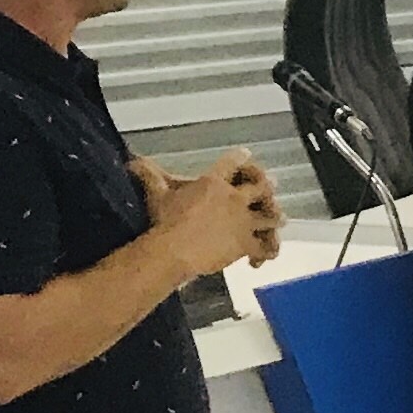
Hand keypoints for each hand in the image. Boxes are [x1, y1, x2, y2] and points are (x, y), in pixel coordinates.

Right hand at [140, 153, 283, 277]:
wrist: (174, 250)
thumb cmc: (164, 220)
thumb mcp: (156, 194)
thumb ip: (148, 175)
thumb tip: (132, 160)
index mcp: (214, 182)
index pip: (232, 162)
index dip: (240, 157)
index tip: (246, 153)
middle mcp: (234, 198)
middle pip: (261, 186)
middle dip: (266, 185)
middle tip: (272, 183)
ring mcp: (243, 221)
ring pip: (269, 217)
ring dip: (274, 217)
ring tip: (280, 218)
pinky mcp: (246, 243)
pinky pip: (263, 246)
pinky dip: (265, 251)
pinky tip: (262, 259)